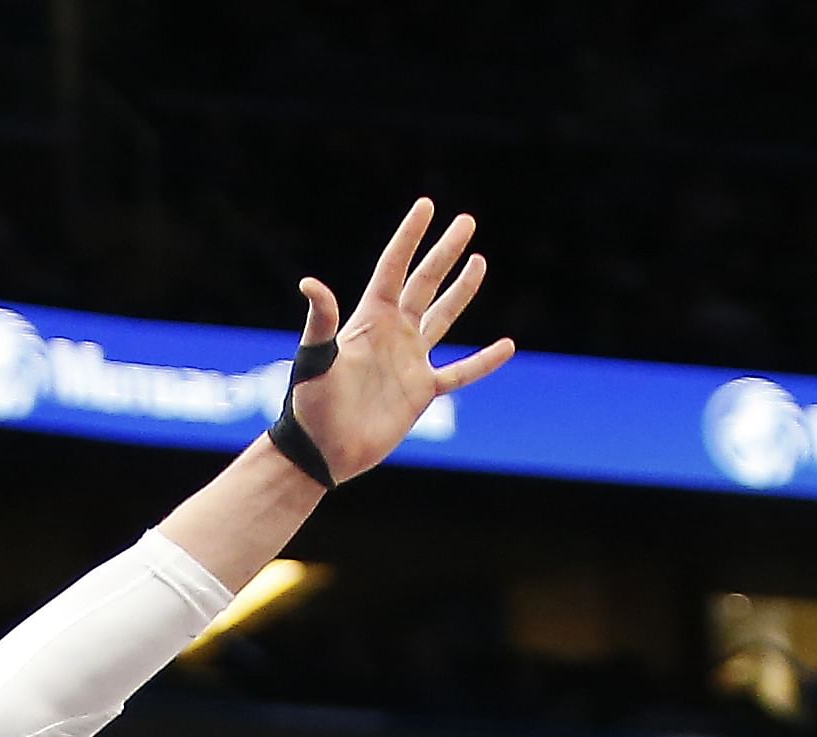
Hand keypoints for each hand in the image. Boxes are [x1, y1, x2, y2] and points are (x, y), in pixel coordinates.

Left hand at [277, 201, 514, 486]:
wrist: (322, 451)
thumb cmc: (311, 405)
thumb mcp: (314, 358)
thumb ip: (321, 321)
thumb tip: (310, 283)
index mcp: (370, 318)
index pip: (394, 267)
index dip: (410, 236)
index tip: (426, 205)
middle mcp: (393, 333)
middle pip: (425, 282)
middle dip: (445, 252)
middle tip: (466, 222)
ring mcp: (410, 360)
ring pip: (444, 316)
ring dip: (462, 290)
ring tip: (479, 261)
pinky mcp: (422, 392)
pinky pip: (461, 373)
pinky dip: (483, 361)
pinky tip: (507, 346)